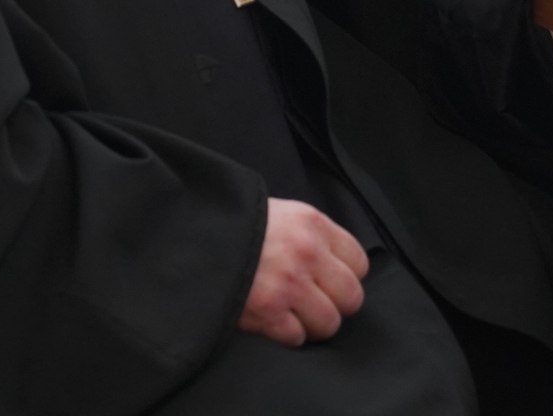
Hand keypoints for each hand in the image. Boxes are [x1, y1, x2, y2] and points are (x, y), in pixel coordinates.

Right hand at [238, 198, 367, 346]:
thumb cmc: (237, 225)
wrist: (193, 235)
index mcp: (314, 225)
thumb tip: (333, 265)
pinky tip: (274, 321)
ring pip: (328, 323)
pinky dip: (288, 335)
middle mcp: (307, 254)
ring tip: (295, 315)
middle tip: (316, 304)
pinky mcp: (267, 312)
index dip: (346, 276)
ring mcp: (289, 284)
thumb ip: (311, 236)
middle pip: (351, 297)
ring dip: (313, 324)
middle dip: (336, 305)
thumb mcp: (282, 214)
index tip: (331, 282)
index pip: (360, 263)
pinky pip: (297, 337)